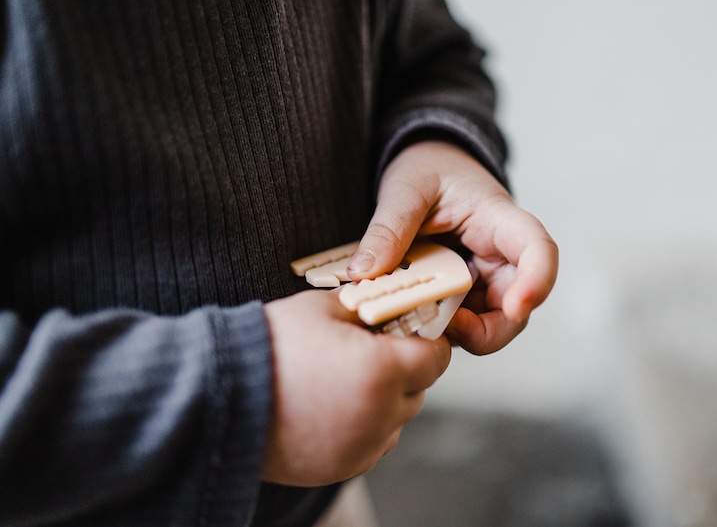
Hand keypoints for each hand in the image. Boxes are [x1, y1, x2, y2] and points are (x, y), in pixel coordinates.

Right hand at [261, 289, 450, 486]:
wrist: (220, 396)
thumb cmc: (270, 347)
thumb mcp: (322, 308)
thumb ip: (366, 307)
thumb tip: (389, 307)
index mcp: (383, 371)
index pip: (436, 357)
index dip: (427, 340)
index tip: (413, 332)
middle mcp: (380, 416)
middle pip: (418, 389)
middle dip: (403, 368)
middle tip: (372, 351)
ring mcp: (362, 447)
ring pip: (397, 420)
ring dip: (385, 400)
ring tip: (346, 380)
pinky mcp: (342, 468)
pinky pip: (372, 444)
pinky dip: (365, 426)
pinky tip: (333, 406)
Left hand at [347, 140, 557, 354]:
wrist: (426, 169)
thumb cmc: (428, 169)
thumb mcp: (405, 189)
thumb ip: (388, 228)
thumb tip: (363, 273)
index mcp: (499, 220)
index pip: (537, 250)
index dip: (537, 282)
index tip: (518, 307)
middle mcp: (501, 257)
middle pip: (518, 306)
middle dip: (490, 330)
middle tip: (450, 330)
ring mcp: (483, 280)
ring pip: (489, 323)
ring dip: (459, 334)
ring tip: (415, 321)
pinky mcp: (463, 296)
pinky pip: (458, 322)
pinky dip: (437, 328)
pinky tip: (409, 319)